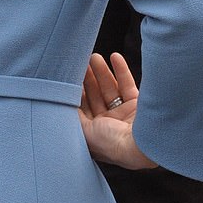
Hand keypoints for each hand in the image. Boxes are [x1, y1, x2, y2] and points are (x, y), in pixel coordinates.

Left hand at [79, 52, 156, 170]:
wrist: (140, 146)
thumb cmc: (110, 143)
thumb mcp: (84, 131)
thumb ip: (75, 116)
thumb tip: (62, 102)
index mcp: (94, 133)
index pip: (82, 108)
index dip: (76, 92)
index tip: (70, 76)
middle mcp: (108, 124)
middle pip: (95, 96)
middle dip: (88, 78)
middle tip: (81, 61)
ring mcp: (123, 114)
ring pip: (110, 89)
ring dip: (102, 72)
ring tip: (94, 56)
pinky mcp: (137, 105)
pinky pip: (127, 85)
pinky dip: (121, 70)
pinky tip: (115, 57)